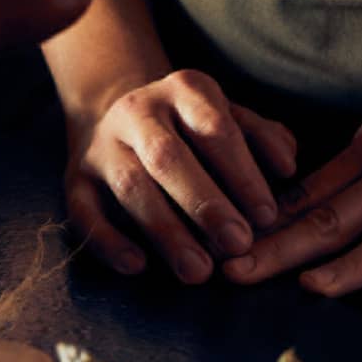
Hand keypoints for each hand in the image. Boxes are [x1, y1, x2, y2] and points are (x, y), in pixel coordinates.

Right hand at [67, 69, 296, 282]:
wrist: (118, 112)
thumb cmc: (192, 126)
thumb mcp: (230, 116)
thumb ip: (263, 137)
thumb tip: (287, 166)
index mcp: (183, 90)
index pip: (215, 128)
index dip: (242, 173)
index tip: (267, 216)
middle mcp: (138, 111)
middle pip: (169, 157)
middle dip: (205, 204)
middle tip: (239, 245)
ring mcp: (102, 145)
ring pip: (130, 186)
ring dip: (165, 230)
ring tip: (199, 271)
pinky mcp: (75, 179)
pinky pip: (84, 212)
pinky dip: (108, 241)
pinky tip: (137, 266)